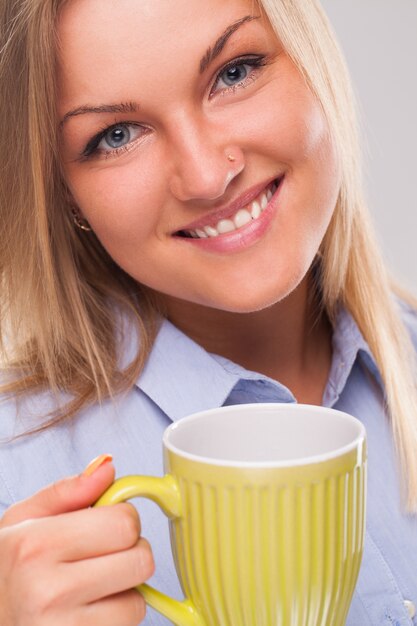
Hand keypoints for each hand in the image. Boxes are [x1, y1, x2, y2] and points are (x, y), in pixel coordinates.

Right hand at [0, 459, 153, 625]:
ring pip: (138, 599)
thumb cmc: (4, 571)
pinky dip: (115, 617)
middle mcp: (47, 589)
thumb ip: (66, 491)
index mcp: (35, 545)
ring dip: (123, 590)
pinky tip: (87, 611)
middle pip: (140, 558)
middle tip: (101, 556)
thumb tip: (107, 466)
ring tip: (91, 587)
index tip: (104, 526)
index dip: (121, 519)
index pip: (124, 522)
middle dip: (129, 552)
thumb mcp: (20, 522)